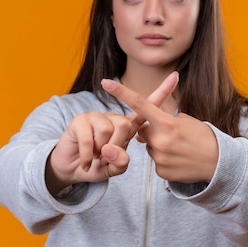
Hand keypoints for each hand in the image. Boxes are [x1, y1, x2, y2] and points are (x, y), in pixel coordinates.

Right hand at [46, 72, 178, 194]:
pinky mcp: (79, 120)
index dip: (162, 92)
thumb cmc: (98, 166)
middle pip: (125, 125)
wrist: (72, 170)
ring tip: (95, 157)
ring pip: (107, 131)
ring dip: (100, 153)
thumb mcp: (115, 168)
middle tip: (106, 159)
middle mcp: (113, 117)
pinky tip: (86, 161)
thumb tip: (110, 149)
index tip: (175, 77)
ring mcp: (95, 116)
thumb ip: (120, 162)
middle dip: (116, 147)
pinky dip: (88, 156)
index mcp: (127, 126)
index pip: (148, 107)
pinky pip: (89, 139)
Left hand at [101, 77, 218, 182]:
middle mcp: (160, 140)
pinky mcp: (161, 172)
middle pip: (143, 131)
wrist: (220, 163)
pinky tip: (179, 160)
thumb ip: (162, 120)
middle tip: (173, 135)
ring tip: (179, 149)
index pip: (140, 104)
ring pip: (149, 148)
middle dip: (153, 131)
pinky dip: (164, 160)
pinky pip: (155, 162)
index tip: (105, 83)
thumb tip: (143, 129)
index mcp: (167, 123)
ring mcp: (160, 158)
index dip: (121, 93)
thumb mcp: (185, 120)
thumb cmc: (203, 136)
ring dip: (159, 146)